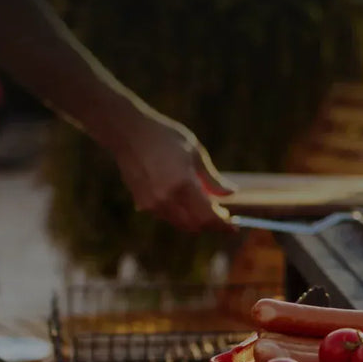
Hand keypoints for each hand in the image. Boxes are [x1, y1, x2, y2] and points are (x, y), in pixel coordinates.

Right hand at [104, 117, 234, 231]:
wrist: (128, 133)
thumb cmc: (165, 138)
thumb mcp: (195, 153)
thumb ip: (212, 179)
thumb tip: (231, 194)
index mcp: (183, 184)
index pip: (208, 217)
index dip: (223, 226)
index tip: (234, 228)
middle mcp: (166, 198)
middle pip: (196, 225)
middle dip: (211, 225)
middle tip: (224, 218)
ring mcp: (152, 203)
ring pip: (181, 224)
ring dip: (197, 222)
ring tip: (208, 208)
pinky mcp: (142, 204)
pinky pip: (168, 217)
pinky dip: (181, 215)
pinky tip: (187, 202)